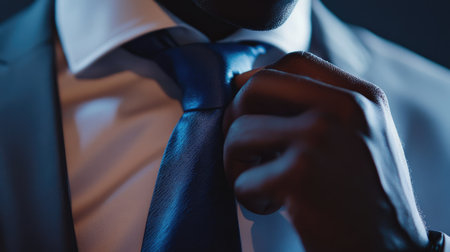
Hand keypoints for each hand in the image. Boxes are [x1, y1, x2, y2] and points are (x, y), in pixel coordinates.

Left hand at [223, 52, 428, 251]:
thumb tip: (251, 85)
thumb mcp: (362, 137)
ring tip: (260, 183)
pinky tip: (271, 206)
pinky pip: (242, 179)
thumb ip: (321, 106)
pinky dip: (248, 196)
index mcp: (359, 97)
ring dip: (236, 164)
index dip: (258, 80)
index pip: (294, 62)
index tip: (247, 106)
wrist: (390, 248)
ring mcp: (320, 138)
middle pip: (256, 87)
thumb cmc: (369, 195)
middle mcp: (343, 110)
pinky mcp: (300, 175)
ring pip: (239, 132)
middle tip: (244, 148)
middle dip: (236, 118)